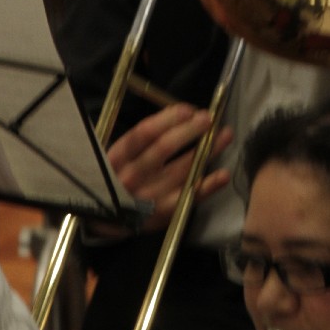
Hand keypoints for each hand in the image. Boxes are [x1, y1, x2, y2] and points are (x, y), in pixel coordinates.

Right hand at [107, 102, 232, 231]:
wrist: (104, 221)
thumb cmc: (116, 176)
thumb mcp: (117, 154)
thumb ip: (141, 137)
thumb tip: (178, 112)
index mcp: (117, 157)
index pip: (143, 134)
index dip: (167, 119)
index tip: (188, 109)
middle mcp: (131, 177)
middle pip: (163, 149)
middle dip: (189, 131)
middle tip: (208, 119)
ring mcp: (148, 197)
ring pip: (181, 171)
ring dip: (206, 151)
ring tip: (225, 135)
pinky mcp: (162, 215)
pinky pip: (188, 198)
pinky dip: (208, 186)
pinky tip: (224, 174)